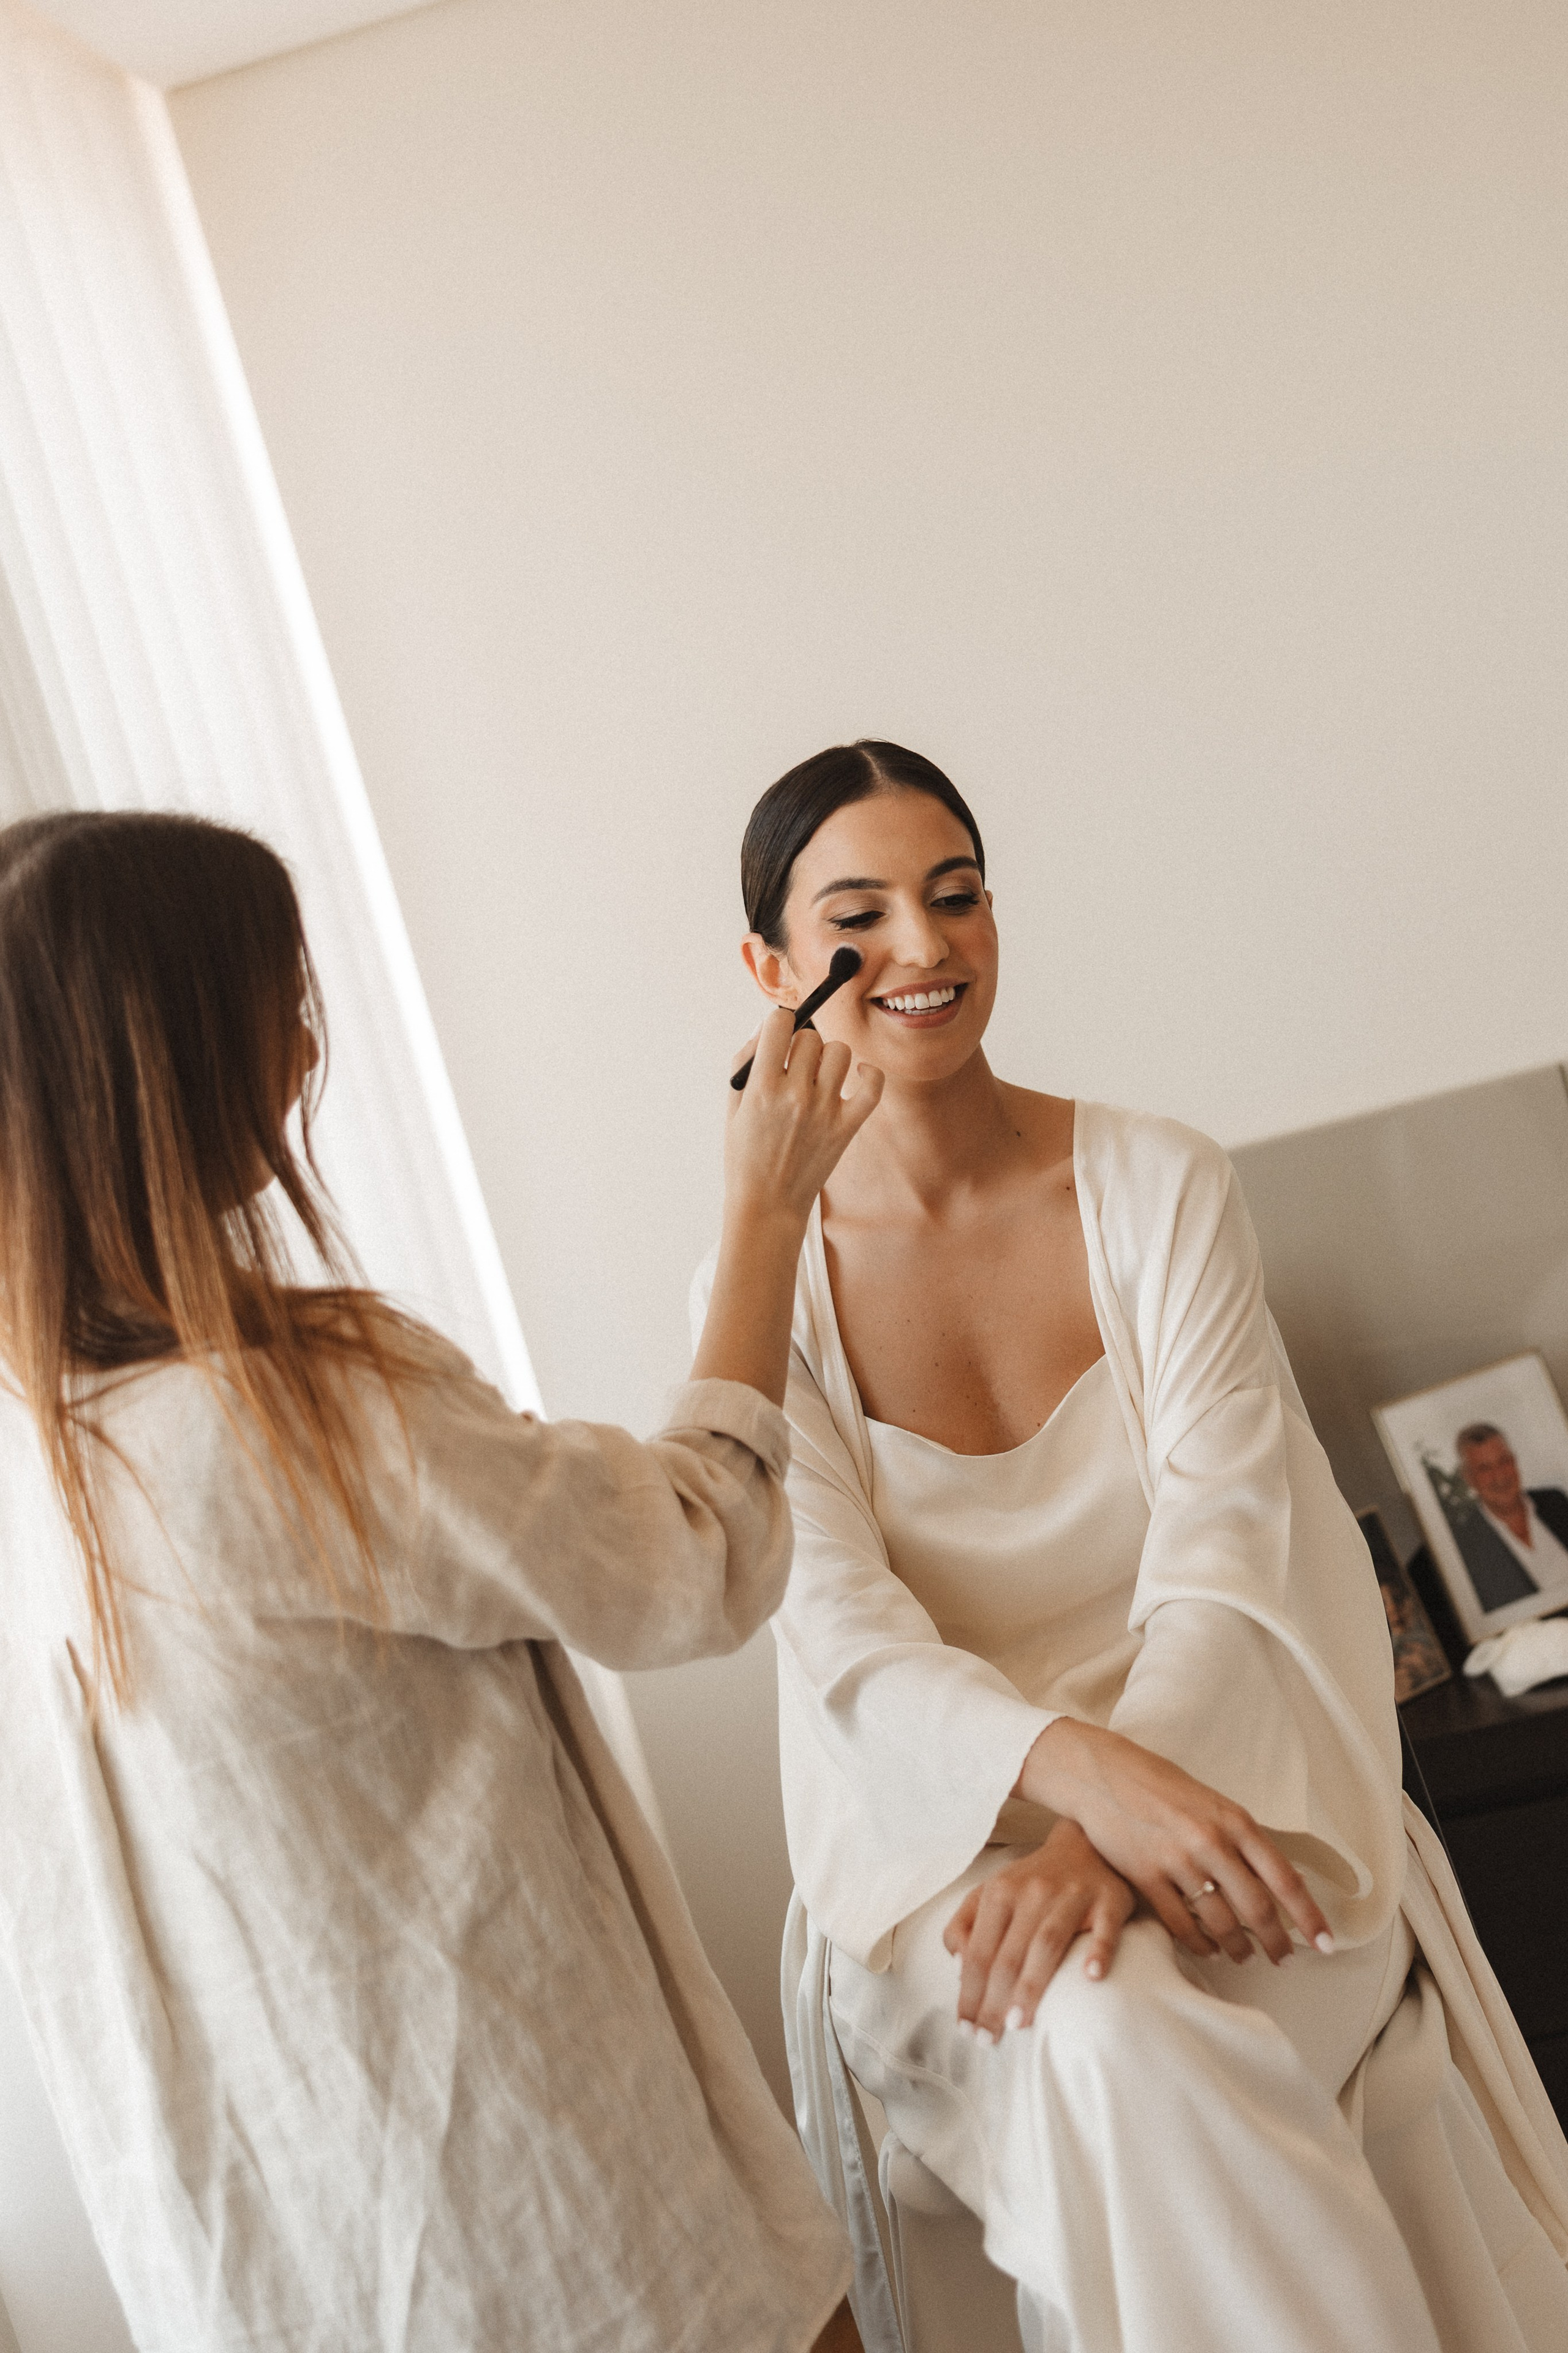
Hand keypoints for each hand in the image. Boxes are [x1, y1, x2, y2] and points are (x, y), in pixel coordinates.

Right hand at [723, 1007, 882, 1228]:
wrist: (767, 1204)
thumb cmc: (745, 1154)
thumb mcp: (733, 1105)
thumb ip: (746, 1061)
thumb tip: (768, 1025)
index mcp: (761, 1087)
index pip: (779, 1022)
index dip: (778, 1023)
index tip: (778, 1035)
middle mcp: (795, 1094)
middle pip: (810, 1036)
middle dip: (800, 1045)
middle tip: (793, 1067)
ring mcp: (824, 1110)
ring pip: (839, 1052)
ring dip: (828, 1058)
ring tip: (817, 1077)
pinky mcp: (847, 1127)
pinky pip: (873, 1085)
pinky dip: (869, 1074)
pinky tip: (858, 1074)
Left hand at [943, 1820, 1135, 2036]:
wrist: (1085, 1843)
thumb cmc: (1032, 1881)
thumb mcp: (991, 1892)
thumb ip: (966, 1924)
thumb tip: (956, 1964)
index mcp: (1000, 1892)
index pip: (979, 1952)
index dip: (969, 1992)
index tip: (966, 2028)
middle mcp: (1033, 1892)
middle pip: (1009, 1954)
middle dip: (994, 2001)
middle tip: (989, 2038)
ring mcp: (1072, 1895)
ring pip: (1047, 1942)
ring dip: (1031, 1984)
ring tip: (1019, 2022)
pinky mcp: (1109, 1900)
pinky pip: (1105, 1928)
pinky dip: (1098, 1951)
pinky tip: (1091, 1976)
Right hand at [1017, 1719, 1331, 1965]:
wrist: (1104, 1774)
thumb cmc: (1163, 1787)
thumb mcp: (1213, 1803)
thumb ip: (1243, 1840)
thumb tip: (1278, 1882)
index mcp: (1235, 1821)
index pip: (1285, 1879)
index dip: (1309, 1917)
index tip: (1326, 1944)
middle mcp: (1211, 1842)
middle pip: (1257, 1909)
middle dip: (1277, 1942)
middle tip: (1285, 1959)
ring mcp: (1177, 1861)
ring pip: (1220, 1922)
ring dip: (1238, 1948)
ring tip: (1244, 1957)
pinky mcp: (1146, 1876)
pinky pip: (1181, 1925)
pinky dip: (1200, 1944)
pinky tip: (1208, 1950)